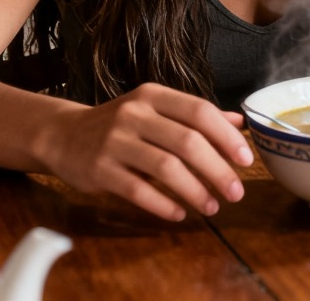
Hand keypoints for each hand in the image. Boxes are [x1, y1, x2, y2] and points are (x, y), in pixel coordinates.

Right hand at [37, 82, 252, 220]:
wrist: (64, 135)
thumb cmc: (119, 123)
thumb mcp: (155, 110)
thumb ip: (194, 116)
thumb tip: (239, 123)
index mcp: (153, 95)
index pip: (199, 111)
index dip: (225, 136)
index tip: (245, 159)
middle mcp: (135, 114)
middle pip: (187, 141)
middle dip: (217, 169)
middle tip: (236, 192)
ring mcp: (115, 141)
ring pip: (165, 168)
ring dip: (195, 190)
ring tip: (212, 207)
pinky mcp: (100, 169)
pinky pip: (138, 190)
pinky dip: (163, 205)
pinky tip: (179, 214)